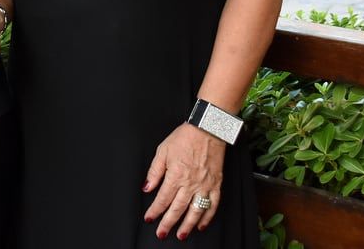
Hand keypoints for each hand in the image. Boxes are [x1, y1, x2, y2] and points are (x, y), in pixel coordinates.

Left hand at [142, 123, 224, 239]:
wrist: (208, 129)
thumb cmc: (185, 138)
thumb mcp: (162, 151)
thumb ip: (154, 171)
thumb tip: (147, 188)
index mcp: (176, 175)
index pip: (163, 199)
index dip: (155, 211)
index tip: (149, 219)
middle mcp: (190, 183)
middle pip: (177, 209)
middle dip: (168, 223)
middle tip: (161, 234)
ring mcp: (205, 185)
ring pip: (195, 211)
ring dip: (187, 225)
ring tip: (181, 235)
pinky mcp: (216, 184)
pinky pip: (213, 205)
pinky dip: (207, 217)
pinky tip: (201, 225)